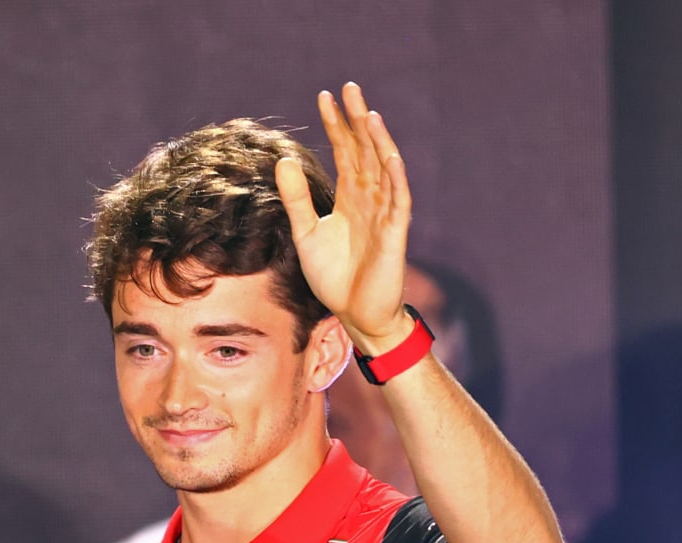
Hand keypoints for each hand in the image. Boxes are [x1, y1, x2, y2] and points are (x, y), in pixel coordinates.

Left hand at [275, 82, 412, 352]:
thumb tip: (283, 160)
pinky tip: (388, 155)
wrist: (354, 314)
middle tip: (348, 88)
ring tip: (368, 113)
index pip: (345, 152)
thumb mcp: (305, 232)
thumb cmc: (333, 276)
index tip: (324, 98)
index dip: (336, 126)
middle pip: (365, 151)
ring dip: (377, 141)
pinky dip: (394, 177)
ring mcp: (385, 214)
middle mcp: (370, 199)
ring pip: (383, 168)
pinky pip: (398, 200)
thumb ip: (296, 198)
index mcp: (351, 198)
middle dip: (357, 121)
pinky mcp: (394, 233)